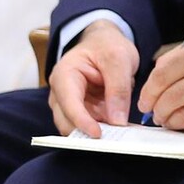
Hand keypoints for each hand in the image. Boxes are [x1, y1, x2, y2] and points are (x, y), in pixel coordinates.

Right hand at [47, 20, 141, 138]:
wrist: (105, 42)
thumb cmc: (108, 46)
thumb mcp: (119, 60)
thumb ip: (118, 88)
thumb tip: (118, 121)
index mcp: (64, 75)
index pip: (69, 103)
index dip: (82, 122)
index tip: (98, 135)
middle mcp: (61, 92)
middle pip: (67, 121)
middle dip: (87, 132)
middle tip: (114, 141)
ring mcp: (70, 103)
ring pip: (78, 127)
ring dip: (98, 132)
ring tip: (122, 136)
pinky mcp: (83, 110)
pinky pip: (91, 125)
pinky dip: (105, 129)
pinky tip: (122, 132)